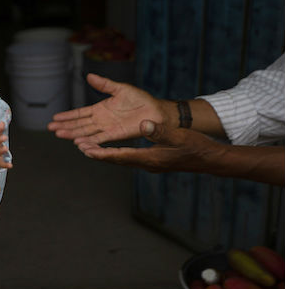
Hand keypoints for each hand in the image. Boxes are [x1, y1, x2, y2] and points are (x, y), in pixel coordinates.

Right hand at [47, 74, 173, 145]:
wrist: (156, 111)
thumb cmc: (140, 99)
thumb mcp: (120, 88)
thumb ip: (104, 84)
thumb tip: (89, 76)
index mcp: (100, 109)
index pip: (80, 113)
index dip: (67, 116)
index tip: (55, 118)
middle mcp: (101, 120)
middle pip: (79, 124)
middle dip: (65, 126)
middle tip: (51, 128)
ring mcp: (107, 128)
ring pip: (86, 132)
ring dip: (72, 133)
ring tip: (59, 134)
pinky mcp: (116, 134)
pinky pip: (100, 138)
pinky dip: (89, 141)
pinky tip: (78, 142)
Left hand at [76, 120, 224, 172]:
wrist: (210, 160)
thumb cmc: (197, 147)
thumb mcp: (179, 136)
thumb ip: (161, 131)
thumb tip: (145, 125)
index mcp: (150, 159)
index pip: (120, 156)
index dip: (101, 153)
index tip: (85, 149)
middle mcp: (146, 164)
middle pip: (116, 159)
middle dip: (97, 154)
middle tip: (79, 146)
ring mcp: (149, 164)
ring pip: (121, 160)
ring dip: (104, 154)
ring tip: (88, 147)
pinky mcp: (153, 161)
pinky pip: (129, 158)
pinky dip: (116, 153)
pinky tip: (111, 149)